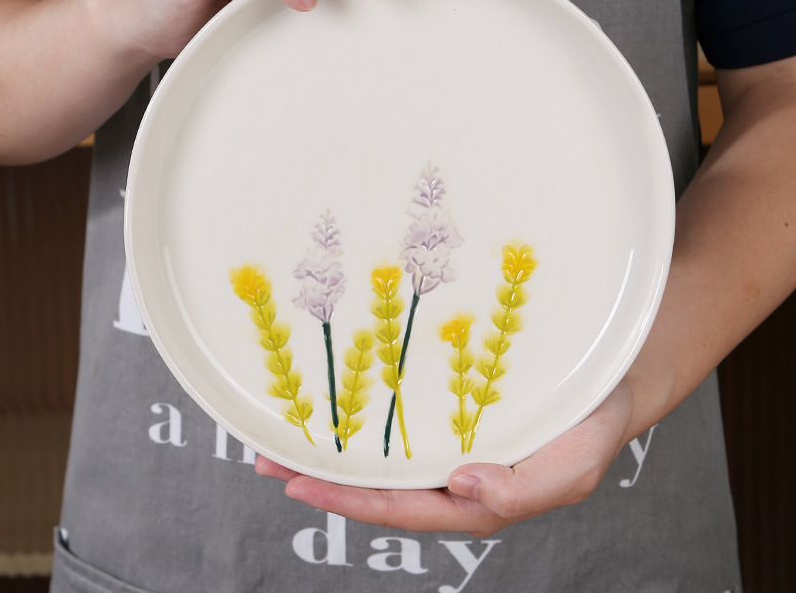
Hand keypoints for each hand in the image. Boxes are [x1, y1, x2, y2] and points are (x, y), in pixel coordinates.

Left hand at [255, 379, 633, 536]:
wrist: (613, 373)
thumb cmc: (594, 421)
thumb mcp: (574, 464)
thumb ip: (524, 489)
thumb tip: (461, 489)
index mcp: (479, 497)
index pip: (404, 507)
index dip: (350, 499)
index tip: (298, 482)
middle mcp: (457, 473)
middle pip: (381, 484)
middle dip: (324, 476)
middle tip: (268, 458)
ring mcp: (452, 440)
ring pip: (385, 452)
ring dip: (335, 447)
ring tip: (283, 435)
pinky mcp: (453, 408)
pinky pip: (402, 417)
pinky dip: (367, 416)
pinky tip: (340, 401)